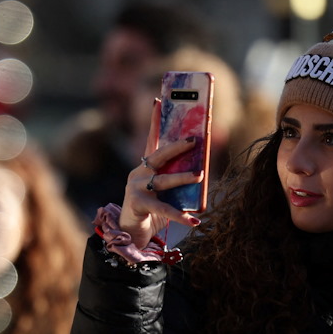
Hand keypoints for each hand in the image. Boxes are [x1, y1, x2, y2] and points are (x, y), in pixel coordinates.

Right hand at [118, 99, 202, 246]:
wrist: (131, 233)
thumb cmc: (152, 209)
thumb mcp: (165, 190)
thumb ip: (176, 179)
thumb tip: (201, 171)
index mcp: (145, 166)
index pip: (151, 138)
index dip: (154, 119)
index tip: (158, 100)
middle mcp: (138, 172)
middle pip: (158, 155)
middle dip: (177, 146)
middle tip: (194, 140)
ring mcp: (135, 188)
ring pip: (162, 180)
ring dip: (182, 177)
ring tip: (200, 175)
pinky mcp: (138, 204)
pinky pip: (163, 208)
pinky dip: (180, 215)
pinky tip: (194, 221)